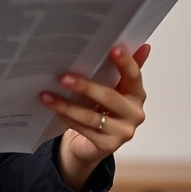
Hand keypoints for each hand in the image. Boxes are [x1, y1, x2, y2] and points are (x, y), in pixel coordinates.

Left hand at [40, 44, 150, 166]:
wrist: (93, 143)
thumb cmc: (103, 109)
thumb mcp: (112, 87)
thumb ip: (123, 68)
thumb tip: (142, 44)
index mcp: (137, 94)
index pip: (134, 76)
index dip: (125, 63)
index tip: (113, 49)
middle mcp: (134, 114)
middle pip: (109, 97)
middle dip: (85, 86)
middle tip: (64, 77)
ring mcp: (123, 132)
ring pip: (92, 116)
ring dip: (67, 105)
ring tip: (48, 95)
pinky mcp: (108, 146)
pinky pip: (83, 129)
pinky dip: (67, 118)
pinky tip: (54, 108)